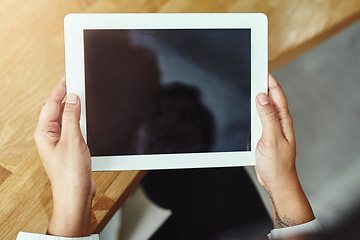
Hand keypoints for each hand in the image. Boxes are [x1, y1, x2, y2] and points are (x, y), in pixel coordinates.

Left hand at [34, 77, 95, 236]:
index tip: (68, 77)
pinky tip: (87, 118)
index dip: (60, 89)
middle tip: (77, 84)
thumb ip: (72, 117)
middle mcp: (50, 136)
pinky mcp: (69, 148)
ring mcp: (60, 142)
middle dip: (67, 96)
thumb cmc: (70, 173)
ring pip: (66, 119)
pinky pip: (73, 128)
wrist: (76, 193)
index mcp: (45, 132)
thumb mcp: (73, 139)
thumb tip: (73, 99)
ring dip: (75, 109)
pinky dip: (80, 121)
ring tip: (83, 98)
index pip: (51, 103)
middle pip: (57, 109)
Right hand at [255, 73, 313, 227]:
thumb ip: (267, 117)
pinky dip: (253, 111)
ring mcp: (271, 129)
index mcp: (283, 121)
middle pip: (270, 99)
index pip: (277, 96)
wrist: (276, 181)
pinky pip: (258, 119)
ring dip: (257, 98)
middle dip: (263, 86)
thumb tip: (262, 97)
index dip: (270, 82)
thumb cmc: (277, 164)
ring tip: (250, 86)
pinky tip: (247, 110)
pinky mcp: (264, 136)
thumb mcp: (271, 138)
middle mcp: (278, 123)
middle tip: (254, 74)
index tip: (263, 70)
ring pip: (263, 109)